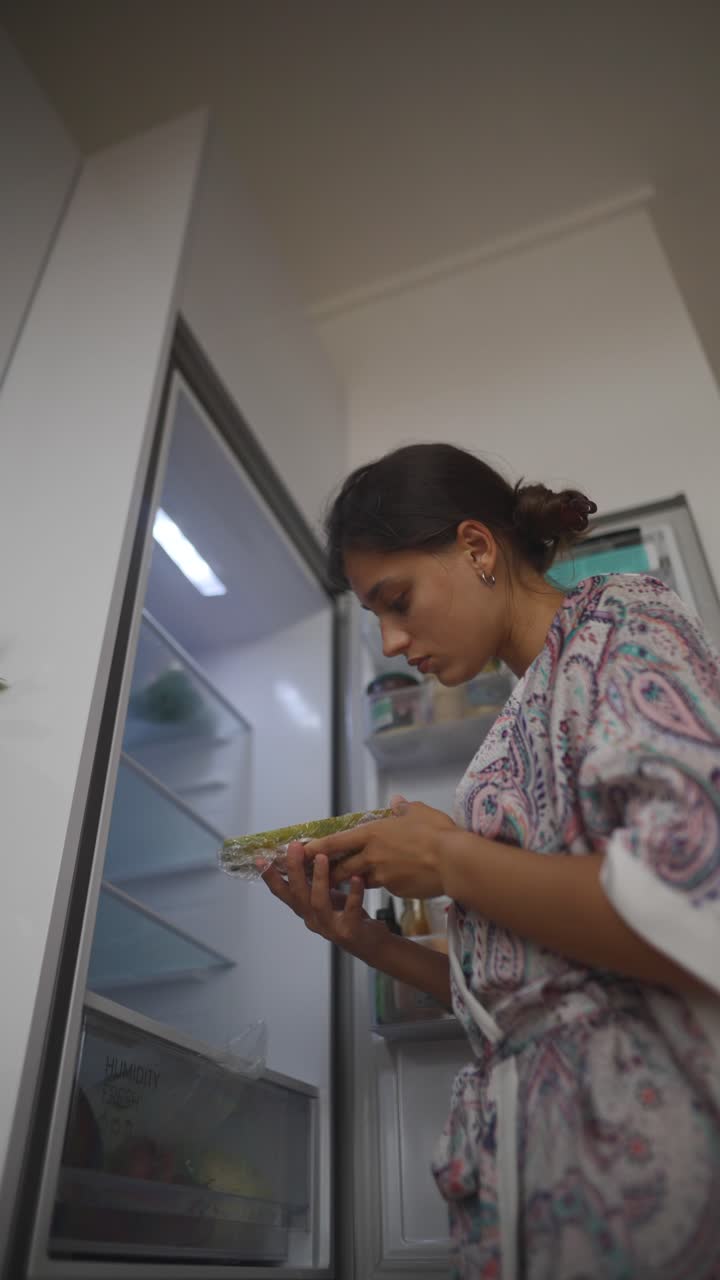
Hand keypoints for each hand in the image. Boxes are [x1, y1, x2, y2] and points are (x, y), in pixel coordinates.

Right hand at [261, 843, 391, 961]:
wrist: (372, 945)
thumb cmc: (349, 916)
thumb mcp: (328, 897)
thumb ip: (315, 882)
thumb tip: (307, 852)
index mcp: (306, 910)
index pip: (283, 893)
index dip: (270, 878)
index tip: (260, 860)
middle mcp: (313, 919)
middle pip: (298, 895)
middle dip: (294, 870)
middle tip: (294, 847)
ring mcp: (330, 927)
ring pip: (318, 903)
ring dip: (319, 879)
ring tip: (322, 857)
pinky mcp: (349, 932)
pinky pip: (350, 910)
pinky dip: (353, 894)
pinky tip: (356, 878)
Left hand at [304, 796, 456, 897]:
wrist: (453, 861)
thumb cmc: (436, 831)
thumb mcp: (419, 812)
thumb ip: (404, 808)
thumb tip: (396, 802)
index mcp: (372, 834)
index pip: (336, 842)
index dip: (317, 848)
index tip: (303, 851)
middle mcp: (372, 856)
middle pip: (342, 867)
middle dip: (329, 873)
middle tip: (319, 875)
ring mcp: (383, 876)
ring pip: (361, 880)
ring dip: (354, 880)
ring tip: (349, 882)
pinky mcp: (395, 891)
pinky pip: (385, 887)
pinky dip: (384, 884)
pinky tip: (393, 881)